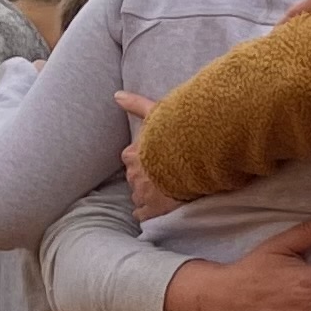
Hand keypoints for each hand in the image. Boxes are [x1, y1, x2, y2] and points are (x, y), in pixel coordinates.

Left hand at [115, 92, 171, 217]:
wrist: (194, 159)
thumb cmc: (176, 135)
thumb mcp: (156, 114)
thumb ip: (136, 105)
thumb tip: (117, 95)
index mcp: (133, 154)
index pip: (131, 158)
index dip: (144, 158)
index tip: (155, 159)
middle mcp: (134, 175)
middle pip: (135, 178)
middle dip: (145, 178)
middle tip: (162, 176)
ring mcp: (142, 194)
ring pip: (138, 196)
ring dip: (148, 195)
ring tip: (165, 192)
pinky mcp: (153, 210)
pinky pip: (143, 215)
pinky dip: (148, 213)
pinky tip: (157, 210)